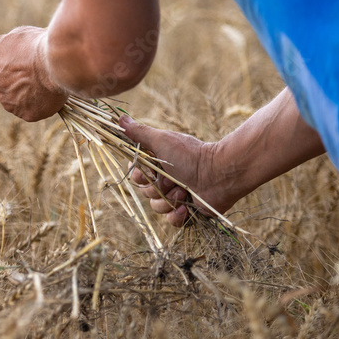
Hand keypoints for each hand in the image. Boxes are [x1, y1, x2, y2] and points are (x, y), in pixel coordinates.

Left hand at [0, 26, 68, 121]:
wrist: (56, 61)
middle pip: (1, 88)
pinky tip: (48, 92)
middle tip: (31, 73)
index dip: (3, 68)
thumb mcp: (14, 36)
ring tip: (43, 81)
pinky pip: (31, 110)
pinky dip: (39, 104)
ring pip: (15, 101)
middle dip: (13, 82)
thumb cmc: (35, 44)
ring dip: (25, 94)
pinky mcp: (27, 115)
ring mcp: (9, 104)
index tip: (16, 64)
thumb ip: (1, 43)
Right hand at [121, 115, 241, 225]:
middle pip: (145, 192)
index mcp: (157, 163)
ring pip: (156, 207)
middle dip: (158, 188)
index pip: (136, 175)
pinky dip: (177, 215)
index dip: (140, 176)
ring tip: (184, 191)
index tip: (150, 171)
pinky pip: (170, 221)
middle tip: (173, 179)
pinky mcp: (185, 211)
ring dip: (169, 200)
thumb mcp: (162, 140)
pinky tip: (186, 207)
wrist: (219, 174)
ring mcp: (175, 196)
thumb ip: (139, 132)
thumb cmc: (190, 154)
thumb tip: (120, 117)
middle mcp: (164, 179)